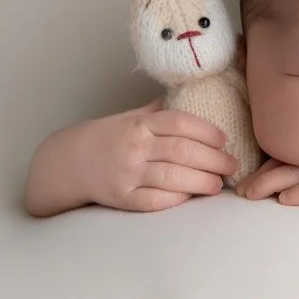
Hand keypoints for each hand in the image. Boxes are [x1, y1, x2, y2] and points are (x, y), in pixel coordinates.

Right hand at [75, 98, 236, 211]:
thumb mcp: (132, 117)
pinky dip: (176, 199)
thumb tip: (193, 97)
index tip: (224, 139)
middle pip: (182, 151)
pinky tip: (190, 197)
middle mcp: (135, 146)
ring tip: (218, 184)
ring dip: (201, 181)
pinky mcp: (121, 198)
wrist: (67, 162)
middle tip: (231, 165)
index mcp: (140, 124)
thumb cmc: (108, 137)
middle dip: (213, 159)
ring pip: (172, 177)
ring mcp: (127, 173)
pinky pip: (154, 200)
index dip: (207, 131)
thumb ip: (160, 112)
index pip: (180, 122)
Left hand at [236, 158, 298, 210]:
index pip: (290, 157)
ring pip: (297, 173)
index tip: (248, 177)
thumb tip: (286, 189)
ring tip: (252, 193)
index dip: (269, 166)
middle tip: (241, 189)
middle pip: (287, 164)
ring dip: (272, 184)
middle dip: (262, 177)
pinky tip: (286, 200)